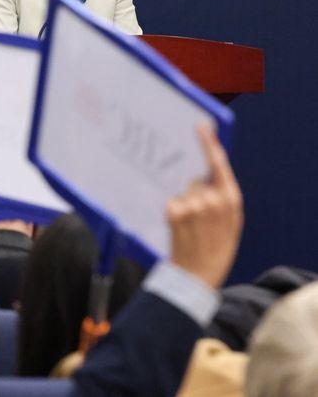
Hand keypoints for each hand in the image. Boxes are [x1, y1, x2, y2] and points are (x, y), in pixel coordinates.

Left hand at [166, 124, 243, 289]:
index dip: (208, 143)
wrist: (198, 274)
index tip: (200, 126)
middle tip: (196, 214)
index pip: (218, 163)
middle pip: (195, 178)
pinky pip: (170, 201)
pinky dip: (171, 210)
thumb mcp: (230, 221)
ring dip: (182, 202)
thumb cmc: (215, 246)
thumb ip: (221, 195)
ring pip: (182, 190)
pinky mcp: (175, 212)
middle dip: (193, 190)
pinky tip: (178, 227)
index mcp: (230, 198)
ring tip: (189, 225)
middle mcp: (213, 199)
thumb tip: (207, 171)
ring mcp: (193, 205)